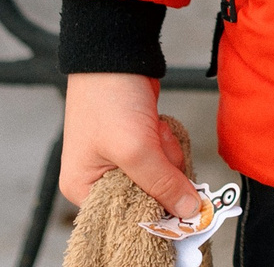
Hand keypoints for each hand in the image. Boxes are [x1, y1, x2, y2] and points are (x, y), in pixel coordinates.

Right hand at [60, 72, 199, 216]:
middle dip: (160, 170)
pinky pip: (163, 156)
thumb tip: (189, 211)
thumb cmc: (108, 100)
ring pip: (161, 174)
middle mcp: (98, 179)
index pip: (125, 217)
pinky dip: (165, 140)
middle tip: (152, 145)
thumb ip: (162, 183)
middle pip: (147, 196)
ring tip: (150, 129)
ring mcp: (120, 160)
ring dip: (165, 152)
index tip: (177, 201)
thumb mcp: (135, 149)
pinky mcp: (138, 143)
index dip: (153, 210)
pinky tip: (154, 123)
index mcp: (83, 189)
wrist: (118, 56)